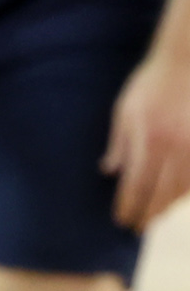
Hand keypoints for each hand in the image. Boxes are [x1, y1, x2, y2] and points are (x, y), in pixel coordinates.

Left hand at [104, 42, 189, 228]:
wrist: (187, 62)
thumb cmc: (151, 85)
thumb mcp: (125, 110)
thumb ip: (119, 143)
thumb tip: (109, 172)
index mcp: (148, 139)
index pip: (135, 184)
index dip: (128, 206)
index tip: (121, 220)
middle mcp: (174, 147)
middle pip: (161, 192)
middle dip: (149, 213)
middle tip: (139, 227)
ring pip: (184, 188)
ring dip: (169, 206)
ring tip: (157, 215)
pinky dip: (188, 191)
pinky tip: (179, 196)